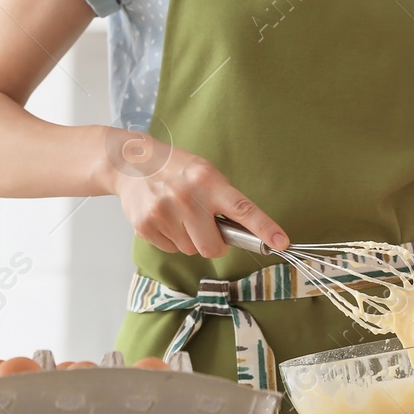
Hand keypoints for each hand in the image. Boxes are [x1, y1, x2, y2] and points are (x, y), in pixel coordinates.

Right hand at [107, 130, 286, 258]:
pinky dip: (172, 239)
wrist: (131, 163)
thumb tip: (245, 234)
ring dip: (190, 239)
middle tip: (207, 227)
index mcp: (208, 181)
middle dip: (214, 245)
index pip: (243, 209)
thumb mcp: (205, 173)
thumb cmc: (176, 170)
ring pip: (191, 250)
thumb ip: (223, 201)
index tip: (282, 242)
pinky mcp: (146, 226)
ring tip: (179, 215)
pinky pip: (171, 249)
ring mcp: (164, 213)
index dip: (264, 228)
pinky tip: (164, 219)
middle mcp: (187, 197)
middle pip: (213, 247)